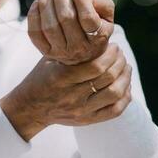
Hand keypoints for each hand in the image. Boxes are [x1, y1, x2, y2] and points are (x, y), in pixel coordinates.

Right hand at [0, 43, 132, 140]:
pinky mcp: (87, 121)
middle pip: (108, 78)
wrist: (32, 108)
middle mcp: (72, 97)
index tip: (113, 46)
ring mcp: (81, 111)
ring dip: (125, 77)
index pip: (96, 66)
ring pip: (114, 94)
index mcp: (62, 78)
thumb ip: (72, 50)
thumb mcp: (51, 59)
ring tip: (125, 67)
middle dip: (119, 61)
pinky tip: (125, 86)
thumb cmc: (43, 77)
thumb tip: (101, 37)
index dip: (110, 54)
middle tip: (120, 54)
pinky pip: (114, 111)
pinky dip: (125, 97)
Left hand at [27, 0, 115, 64]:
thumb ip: (99, 1)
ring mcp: (61, 52)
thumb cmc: (96, 25)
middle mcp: (78, 48)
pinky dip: (34, 15)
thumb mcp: (106, 14)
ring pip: (49, 25)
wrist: (85, 53)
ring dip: (46, 2)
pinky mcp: (47, 52)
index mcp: (97, 38)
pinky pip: (35, 33)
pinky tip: (38, 3)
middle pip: (66, 18)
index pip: (87, 17)